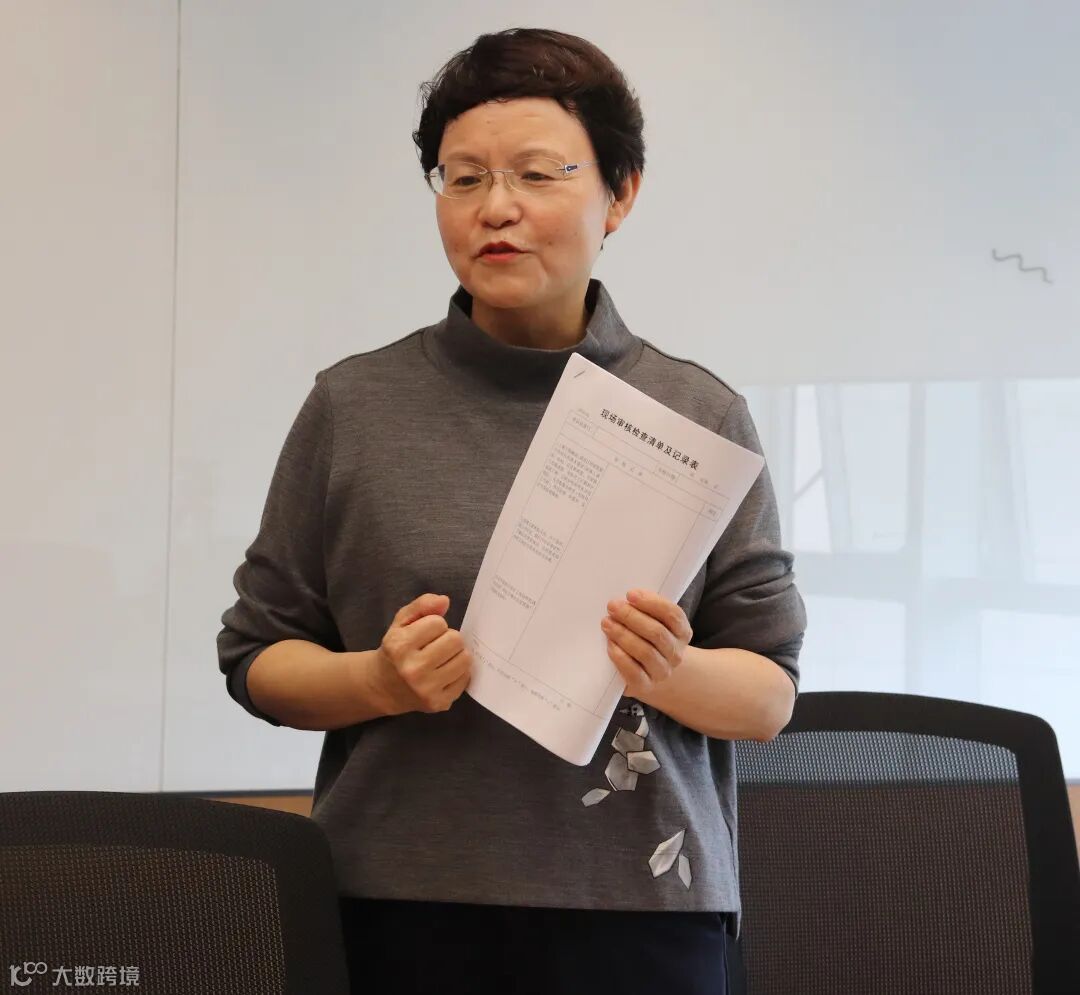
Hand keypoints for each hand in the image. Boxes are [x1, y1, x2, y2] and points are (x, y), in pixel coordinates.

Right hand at [374, 593, 472, 714]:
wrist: (382, 687)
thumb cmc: (396, 650)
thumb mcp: (401, 622)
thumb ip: (421, 605)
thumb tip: (445, 601)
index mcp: (400, 646)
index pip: (439, 623)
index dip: (434, 624)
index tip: (425, 633)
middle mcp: (412, 670)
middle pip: (455, 640)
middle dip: (448, 638)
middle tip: (436, 645)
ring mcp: (427, 689)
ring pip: (465, 659)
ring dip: (456, 655)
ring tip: (442, 658)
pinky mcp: (439, 703)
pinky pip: (465, 678)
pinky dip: (458, 672)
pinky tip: (443, 673)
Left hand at [600, 589, 692, 696]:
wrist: (652, 672)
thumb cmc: (648, 639)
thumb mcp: (653, 622)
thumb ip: (644, 610)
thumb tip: (623, 599)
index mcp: (682, 632)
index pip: (673, 615)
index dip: (652, 603)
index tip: (630, 594)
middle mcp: (676, 653)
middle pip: (657, 632)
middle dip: (632, 617)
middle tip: (613, 607)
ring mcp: (662, 671)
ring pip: (646, 652)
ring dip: (624, 635)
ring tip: (607, 623)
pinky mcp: (645, 685)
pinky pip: (634, 673)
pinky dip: (621, 658)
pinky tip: (610, 645)